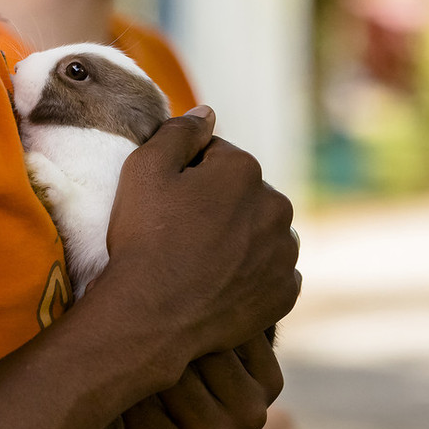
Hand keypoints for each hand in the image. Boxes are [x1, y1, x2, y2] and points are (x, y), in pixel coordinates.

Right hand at [103, 108, 300, 373]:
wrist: (151, 316)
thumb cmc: (144, 238)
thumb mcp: (144, 168)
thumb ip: (179, 131)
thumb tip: (208, 113)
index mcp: (245, 170)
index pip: (217, 157)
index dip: (187, 175)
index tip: (166, 201)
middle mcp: (277, 206)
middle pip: (243, 194)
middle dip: (218, 204)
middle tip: (179, 232)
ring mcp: (284, 254)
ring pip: (261, 232)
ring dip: (239, 238)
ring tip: (199, 259)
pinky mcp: (283, 292)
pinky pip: (270, 272)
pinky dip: (251, 274)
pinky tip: (219, 282)